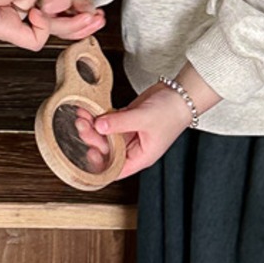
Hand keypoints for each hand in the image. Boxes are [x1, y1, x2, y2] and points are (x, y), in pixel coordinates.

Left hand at [74, 82, 193, 179]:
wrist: (180, 93)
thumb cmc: (172, 112)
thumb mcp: (144, 118)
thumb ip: (120, 123)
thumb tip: (98, 126)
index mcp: (141, 157)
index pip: (116, 169)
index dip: (101, 165)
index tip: (90, 152)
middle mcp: (133, 148)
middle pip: (107, 150)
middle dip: (93, 139)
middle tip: (83, 125)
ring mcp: (128, 134)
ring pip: (105, 136)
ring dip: (92, 127)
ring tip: (83, 115)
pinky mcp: (126, 120)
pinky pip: (108, 122)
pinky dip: (98, 117)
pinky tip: (89, 110)